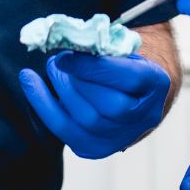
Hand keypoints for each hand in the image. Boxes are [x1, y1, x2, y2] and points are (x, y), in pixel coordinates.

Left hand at [19, 51, 170, 159]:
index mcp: (157, 84)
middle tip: (57, 60)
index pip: (128, 79)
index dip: (94, 68)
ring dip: (61, 92)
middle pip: (108, 106)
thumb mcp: (124, 48)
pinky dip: (45, 107)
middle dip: (76, 81)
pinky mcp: (97, 148)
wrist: (134, 92)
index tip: (66, 55)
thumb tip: (69, 40)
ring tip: (52, 68)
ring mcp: (122, 137)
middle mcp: (144, 117)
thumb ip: (103, 46)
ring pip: (87, 121)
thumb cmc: (126, 63)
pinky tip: (32, 85)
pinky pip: (66, 132)